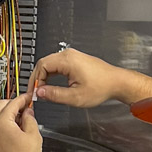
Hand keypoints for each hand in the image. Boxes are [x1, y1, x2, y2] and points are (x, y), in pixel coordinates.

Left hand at [0, 94, 42, 151]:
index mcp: (2, 122)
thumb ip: (31, 119)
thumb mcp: (34, 135)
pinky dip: (9, 121)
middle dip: (15, 103)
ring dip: (12, 112)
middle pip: (2, 105)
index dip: (24, 98)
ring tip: (25, 117)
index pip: (13, 102)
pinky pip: (0, 124)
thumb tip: (28, 113)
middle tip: (27, 106)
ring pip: (0, 114)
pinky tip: (20, 127)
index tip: (30, 97)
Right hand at [27, 48, 151, 108]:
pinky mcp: (74, 60)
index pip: (41, 66)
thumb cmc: (102, 87)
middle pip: (43, 63)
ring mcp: (72, 56)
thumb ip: (55, 95)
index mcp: (67, 60)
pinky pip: (57, 65)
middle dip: (37, 79)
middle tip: (35, 92)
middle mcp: (68, 55)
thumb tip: (40, 93)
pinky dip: (51, 74)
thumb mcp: (75, 97)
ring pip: (49, 64)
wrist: (116, 82)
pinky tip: (50, 85)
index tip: (35, 92)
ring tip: (42, 90)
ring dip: (43, 77)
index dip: (35, 80)